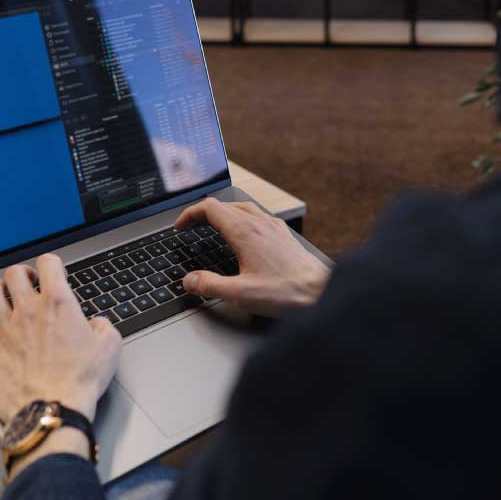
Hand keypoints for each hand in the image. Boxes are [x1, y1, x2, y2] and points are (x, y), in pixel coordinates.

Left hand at [0, 254, 122, 425]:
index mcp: (57, 304)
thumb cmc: (80, 381)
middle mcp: (27, 312)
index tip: (54, 273)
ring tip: (3, 299)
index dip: (51, 265)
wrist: (53, 410)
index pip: (48, 263)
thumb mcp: (110, 347)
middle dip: (22, 274)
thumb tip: (97, 324)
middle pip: (14, 274)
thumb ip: (103, 327)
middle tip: (28, 285)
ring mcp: (4, 332)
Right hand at [174, 198, 330, 317]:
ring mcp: (273, 227)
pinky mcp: (283, 234)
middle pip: (223, 205)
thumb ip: (210, 285)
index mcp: (245, 232)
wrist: (320, 291)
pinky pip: (257, 216)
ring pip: (241, 208)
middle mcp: (259, 223)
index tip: (180, 227)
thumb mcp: (241, 294)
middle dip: (202, 214)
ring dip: (222, 214)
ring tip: (212, 227)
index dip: (189, 214)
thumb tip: (189, 280)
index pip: (210, 208)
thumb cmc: (286, 292)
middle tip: (190, 228)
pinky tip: (244, 233)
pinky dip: (241, 218)